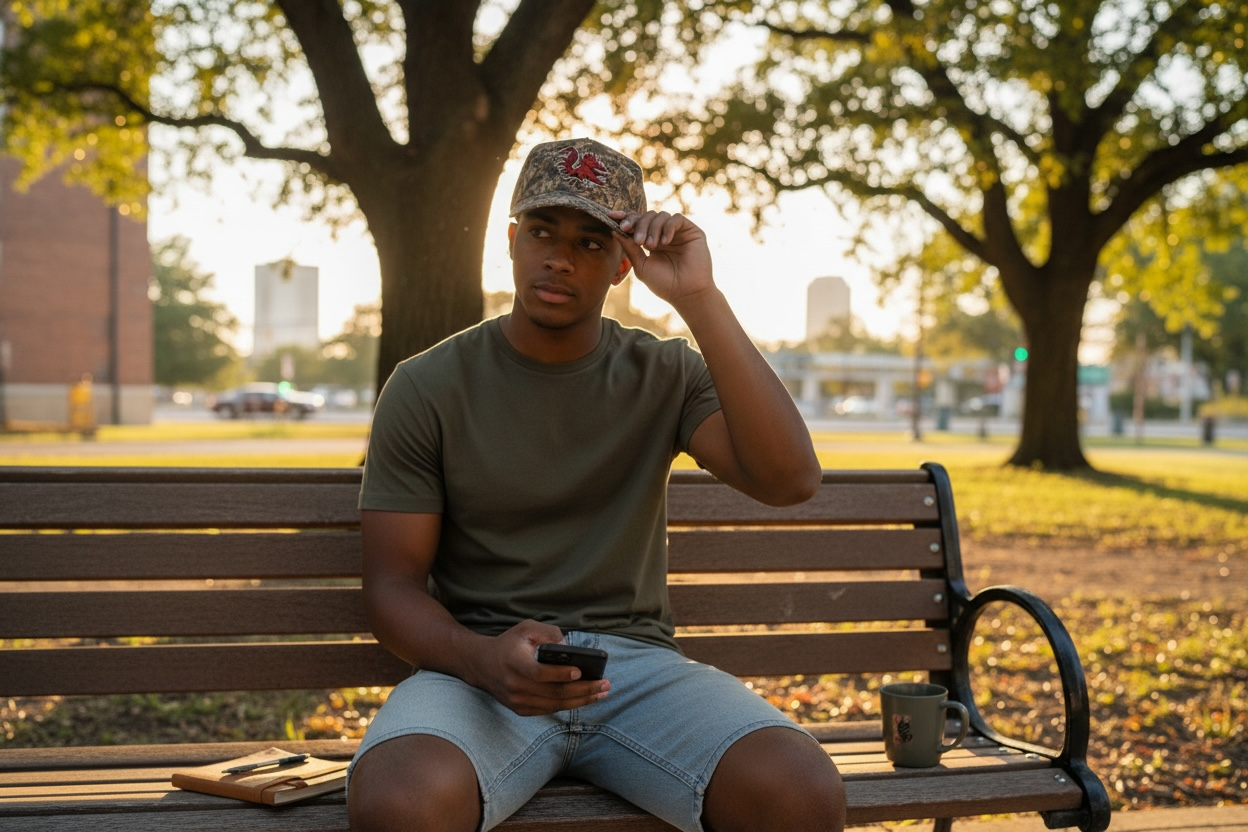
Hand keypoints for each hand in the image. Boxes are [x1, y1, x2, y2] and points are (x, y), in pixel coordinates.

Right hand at [473, 620, 610, 715]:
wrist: (482, 665)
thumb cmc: (509, 644)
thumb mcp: (525, 628)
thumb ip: (548, 633)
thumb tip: (569, 647)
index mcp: (514, 663)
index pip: (539, 673)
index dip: (560, 674)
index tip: (579, 671)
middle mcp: (515, 686)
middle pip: (554, 693)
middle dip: (583, 689)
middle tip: (605, 684)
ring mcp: (518, 701)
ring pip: (555, 705)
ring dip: (582, 700)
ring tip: (602, 692)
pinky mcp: (521, 710)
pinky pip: (550, 709)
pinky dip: (569, 704)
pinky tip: (586, 698)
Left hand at [610, 210, 714, 305]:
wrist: (686, 293)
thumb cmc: (664, 284)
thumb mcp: (641, 265)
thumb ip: (629, 247)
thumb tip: (614, 230)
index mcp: (651, 241)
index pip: (637, 223)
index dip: (625, 217)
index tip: (612, 217)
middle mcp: (663, 234)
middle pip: (647, 216)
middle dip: (638, 225)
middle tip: (637, 241)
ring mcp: (677, 232)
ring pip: (660, 215)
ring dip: (652, 228)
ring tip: (651, 246)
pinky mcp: (691, 231)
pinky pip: (676, 219)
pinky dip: (668, 228)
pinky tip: (665, 242)